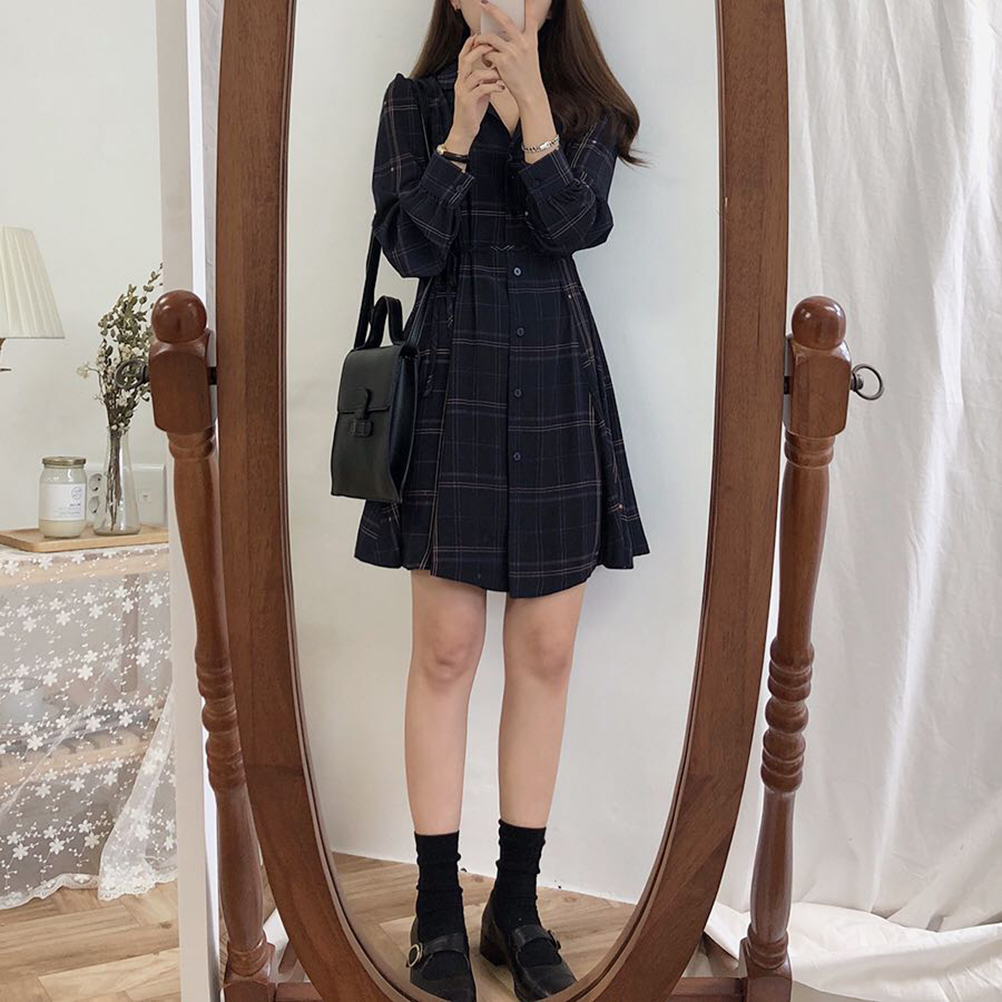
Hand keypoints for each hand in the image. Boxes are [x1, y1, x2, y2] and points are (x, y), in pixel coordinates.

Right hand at [447, 32, 506, 153]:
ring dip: (490, 72)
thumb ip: (484, 80)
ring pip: (475, 75)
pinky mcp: (467, 103)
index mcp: (462, 79)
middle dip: (479, 51)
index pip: (463, 57)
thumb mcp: (479, 92)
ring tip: (500, 73)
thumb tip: (496, 70)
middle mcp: (460, 83)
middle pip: (466, 60)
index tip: (481, 35)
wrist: (464, 132)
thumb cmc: (473, 112)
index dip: (470, 44)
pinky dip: (492, 86)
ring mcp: (463, 93)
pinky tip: (501, 88)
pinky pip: (481, 90)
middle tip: (493, 47)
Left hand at [477, 0, 546, 106]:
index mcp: (530, 40)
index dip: (528, 7)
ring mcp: (512, 52)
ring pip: (490, 38)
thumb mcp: (530, 56)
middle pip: (505, 20)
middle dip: (492, 9)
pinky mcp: (503, 62)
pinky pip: (487, 53)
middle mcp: (522, 43)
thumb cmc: (527, 75)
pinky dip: (485, 57)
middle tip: (482, 3)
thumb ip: (520, 43)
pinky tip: (488, 63)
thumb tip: (502, 33)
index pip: (530, 19)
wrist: (530, 93)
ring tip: (479, 43)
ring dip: (481, 40)